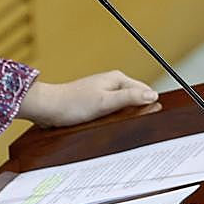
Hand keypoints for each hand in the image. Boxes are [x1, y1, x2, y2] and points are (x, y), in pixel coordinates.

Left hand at [18, 70, 159, 127]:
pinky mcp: (97, 102)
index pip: (145, 90)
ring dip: (127, 115)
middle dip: (139, 110)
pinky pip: (114, 110)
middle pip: (136, 98)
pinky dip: (116, 118)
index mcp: (117, 79)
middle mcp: (112, 83)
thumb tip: (153, 96)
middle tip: (137, 124)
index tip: (154, 117)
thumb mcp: (105, 102)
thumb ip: (130, 98)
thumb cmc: (73, 104)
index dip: (151, 104)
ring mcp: (104, 93)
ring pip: (126, 105)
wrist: (49, 108)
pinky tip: (112, 125)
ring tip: (124, 125)